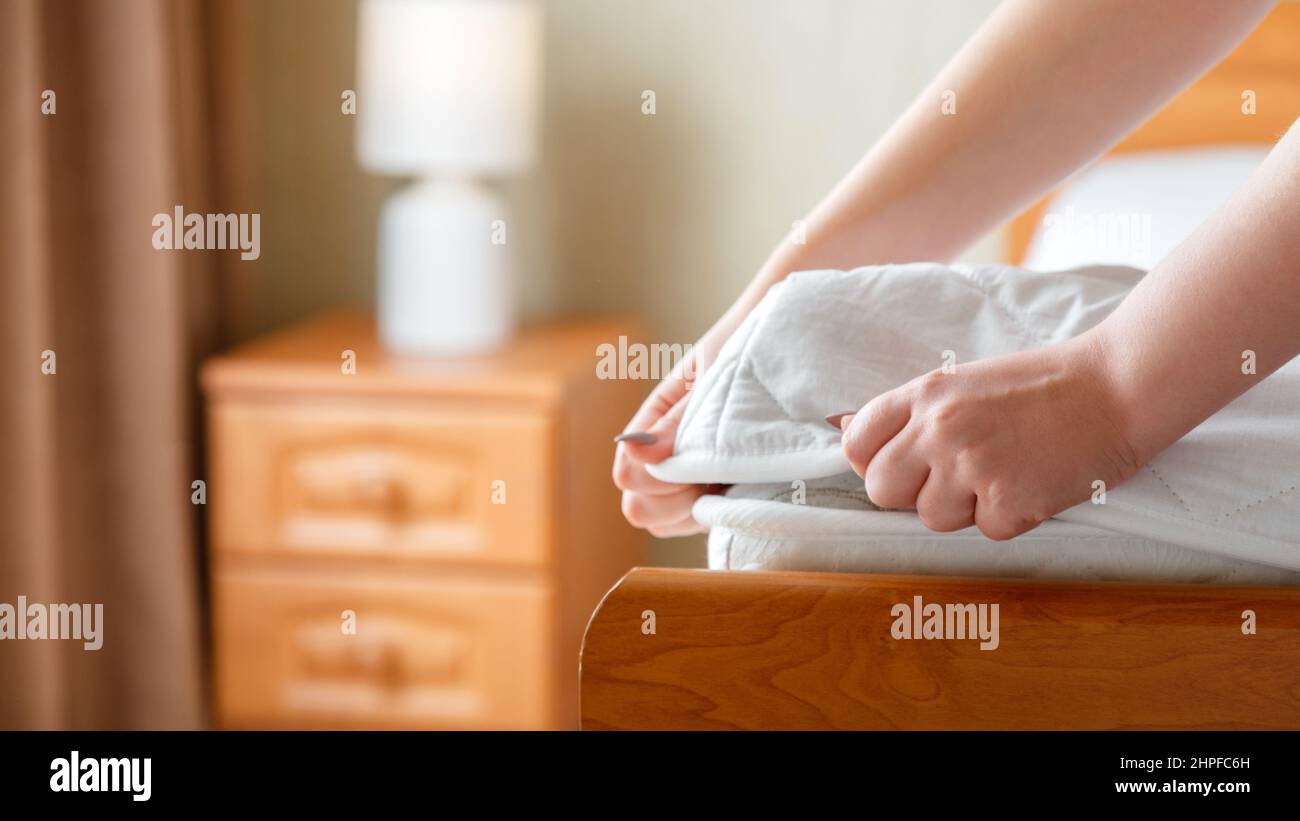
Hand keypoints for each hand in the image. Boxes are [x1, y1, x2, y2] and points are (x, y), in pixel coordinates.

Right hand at [612, 318, 733, 536]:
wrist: (794, 347)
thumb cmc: (752, 351)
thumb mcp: (715, 376)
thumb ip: (680, 420)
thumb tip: (637, 453)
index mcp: (654, 423)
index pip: (629, 475)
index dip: (658, 478)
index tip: (696, 457)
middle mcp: (664, 456)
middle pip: (638, 508)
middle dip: (673, 500)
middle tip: (716, 471)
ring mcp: (690, 481)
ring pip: (664, 524)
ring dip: (694, 510)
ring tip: (732, 477)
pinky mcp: (719, 497)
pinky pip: (698, 527)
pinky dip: (715, 517)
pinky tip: (741, 490)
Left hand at [833, 332, 1141, 539]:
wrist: (1118, 386)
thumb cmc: (1043, 384)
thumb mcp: (965, 382)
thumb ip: (910, 411)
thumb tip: (842, 428)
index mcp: (926, 393)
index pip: (857, 442)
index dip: (873, 460)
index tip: (900, 462)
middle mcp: (939, 429)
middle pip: (881, 489)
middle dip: (909, 493)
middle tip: (951, 478)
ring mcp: (972, 466)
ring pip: (932, 518)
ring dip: (964, 508)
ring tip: (1004, 471)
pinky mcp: (1009, 502)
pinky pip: (986, 531)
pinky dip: (1010, 517)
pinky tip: (1033, 483)